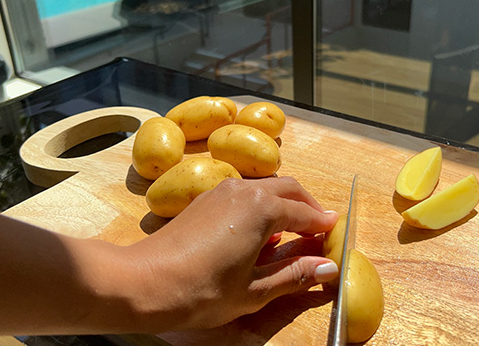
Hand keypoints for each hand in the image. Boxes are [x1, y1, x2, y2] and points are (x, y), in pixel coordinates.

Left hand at [121, 177, 339, 331]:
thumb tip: (328, 268)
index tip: (336, 241)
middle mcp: (246, 190)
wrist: (142, 283)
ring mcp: (223, 190)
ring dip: (286, 204)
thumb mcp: (254, 290)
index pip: (307, 214)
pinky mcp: (205, 198)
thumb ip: (294, 275)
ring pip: (267, 187)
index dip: (324, 229)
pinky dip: (263, 205)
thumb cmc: (200, 291)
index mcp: (263, 208)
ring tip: (292, 234)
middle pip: (290, 189)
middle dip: (309, 208)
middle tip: (319, 233)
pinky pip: (246, 193)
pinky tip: (259, 232)